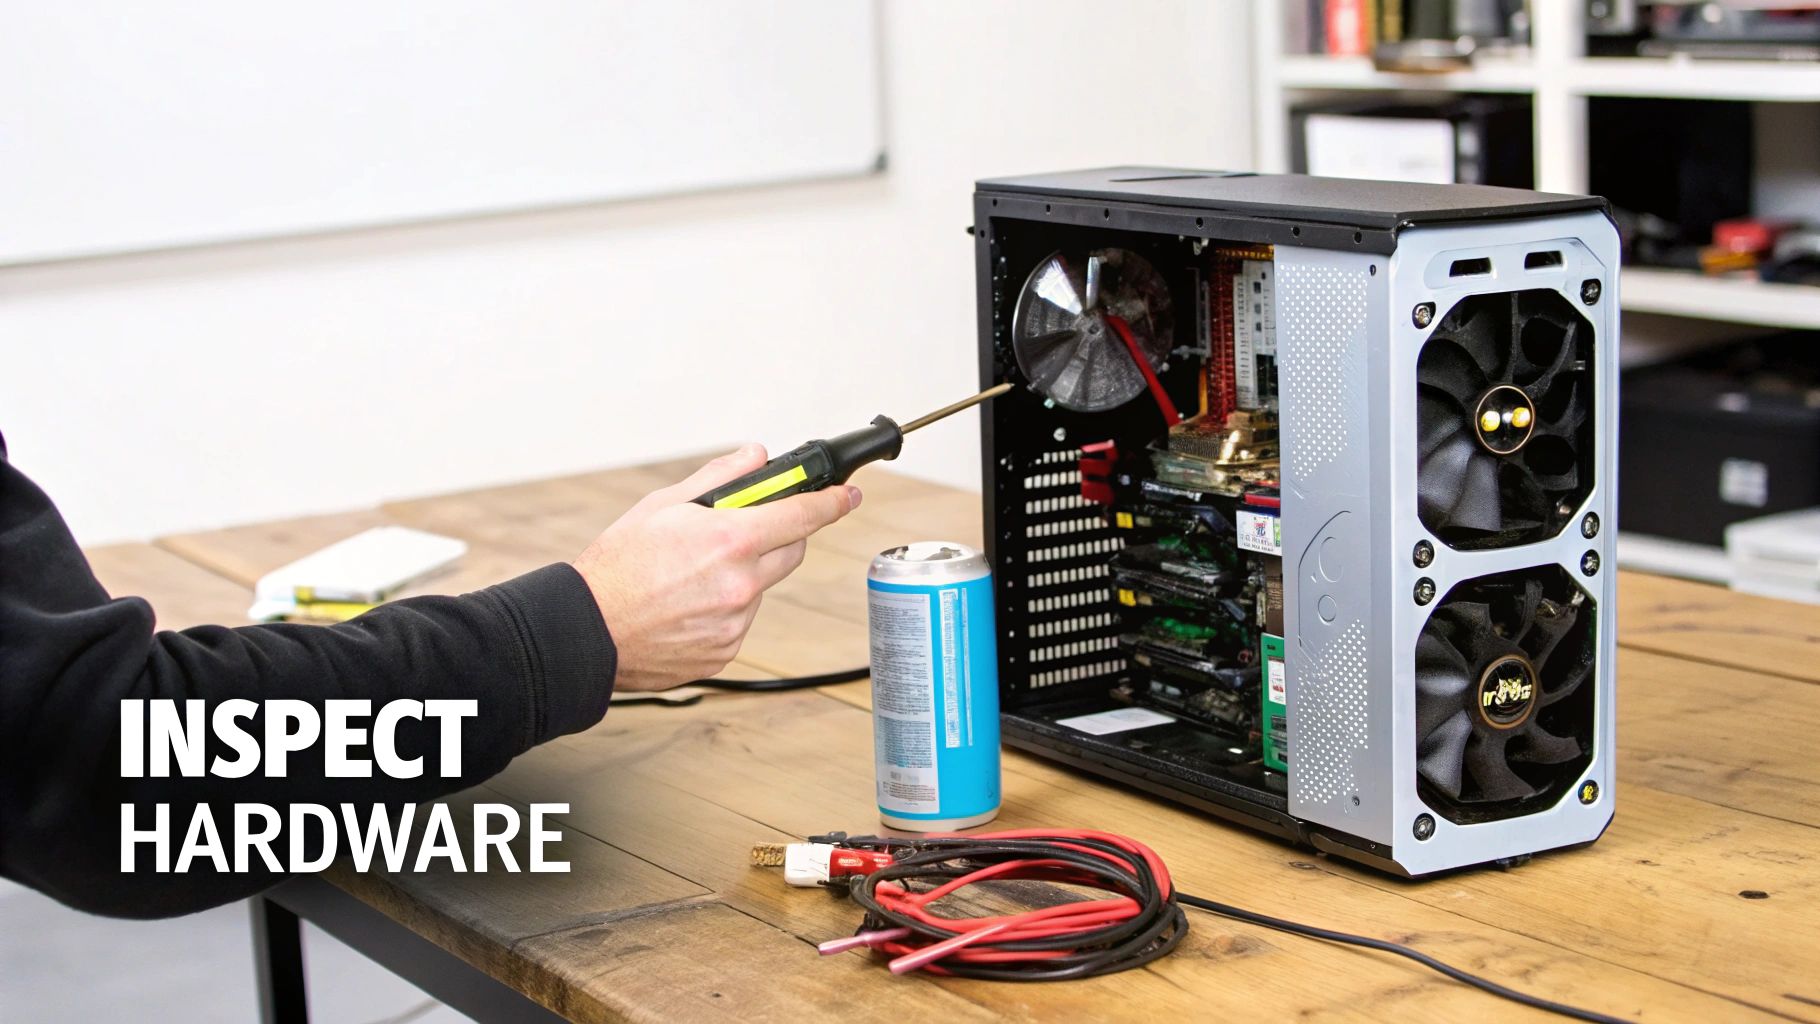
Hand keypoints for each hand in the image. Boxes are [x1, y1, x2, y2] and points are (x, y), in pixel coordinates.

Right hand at [571, 445, 860, 690]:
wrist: (586, 632)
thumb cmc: (616, 567)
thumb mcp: (662, 505)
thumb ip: (720, 478)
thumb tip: (756, 457)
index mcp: (730, 540)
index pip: (802, 515)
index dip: (831, 502)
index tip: (847, 495)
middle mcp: (741, 584)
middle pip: (793, 551)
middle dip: (780, 535)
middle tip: (743, 530)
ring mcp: (736, 622)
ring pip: (762, 587)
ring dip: (744, 575)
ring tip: (691, 576)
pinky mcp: (726, 651)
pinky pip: (741, 620)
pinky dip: (725, 608)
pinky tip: (686, 605)